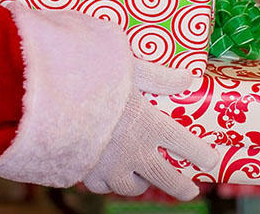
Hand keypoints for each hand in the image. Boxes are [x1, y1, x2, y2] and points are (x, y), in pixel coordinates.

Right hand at [83, 60, 216, 200]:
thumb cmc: (94, 78)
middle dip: (181, 187)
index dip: (202, 154)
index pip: (185, 145)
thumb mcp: (131, 69)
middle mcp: (133, 151)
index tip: (211, 160)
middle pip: (165, 178)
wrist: (49, 97)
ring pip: (132, 187)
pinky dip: (110, 182)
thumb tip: (189, 77)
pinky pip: (102, 185)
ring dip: (143, 184)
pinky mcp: (85, 170)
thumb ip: (160, 77)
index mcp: (149, 125)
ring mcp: (108, 165)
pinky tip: (110, 173)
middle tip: (190, 190)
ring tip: (145, 179)